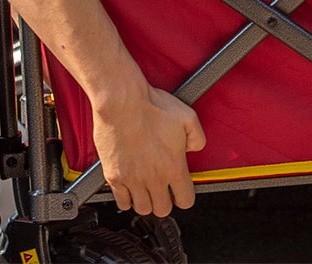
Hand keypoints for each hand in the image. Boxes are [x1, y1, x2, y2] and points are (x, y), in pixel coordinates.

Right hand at [91, 82, 205, 217]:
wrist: (121, 102)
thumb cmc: (151, 106)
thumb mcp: (188, 117)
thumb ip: (197, 138)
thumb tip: (195, 148)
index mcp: (173, 167)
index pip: (185, 200)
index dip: (184, 196)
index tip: (180, 190)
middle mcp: (154, 178)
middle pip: (163, 210)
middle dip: (165, 202)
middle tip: (163, 190)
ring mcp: (132, 179)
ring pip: (142, 209)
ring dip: (146, 202)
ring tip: (146, 189)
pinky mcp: (114, 176)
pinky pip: (121, 202)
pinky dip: (126, 199)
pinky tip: (130, 188)